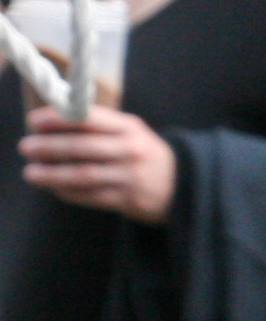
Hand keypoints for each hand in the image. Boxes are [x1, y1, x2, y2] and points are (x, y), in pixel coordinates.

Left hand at [24, 105, 172, 222]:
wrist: (184, 186)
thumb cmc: (144, 153)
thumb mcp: (129, 130)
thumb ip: (97, 124)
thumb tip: (50, 121)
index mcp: (129, 128)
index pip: (88, 119)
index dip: (58, 119)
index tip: (34, 121)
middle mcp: (131, 151)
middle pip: (83, 148)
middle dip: (49, 148)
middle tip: (26, 148)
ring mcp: (131, 178)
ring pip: (84, 176)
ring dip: (53, 175)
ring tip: (31, 173)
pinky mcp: (130, 201)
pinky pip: (92, 196)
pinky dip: (69, 192)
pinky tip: (53, 188)